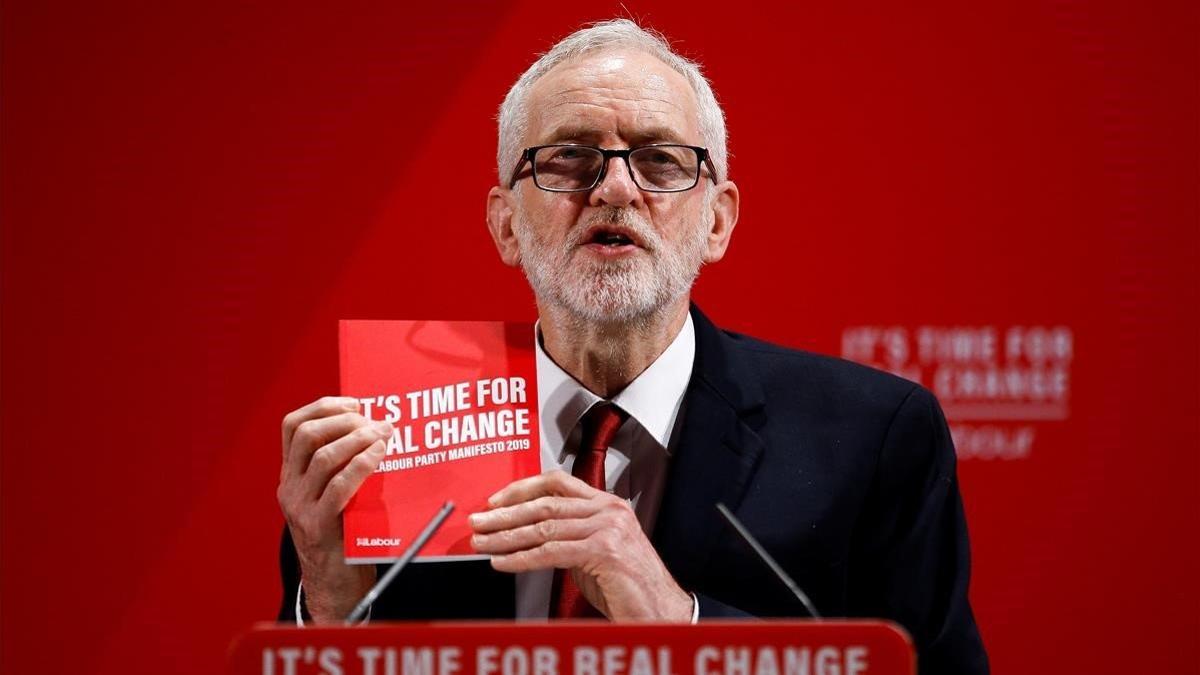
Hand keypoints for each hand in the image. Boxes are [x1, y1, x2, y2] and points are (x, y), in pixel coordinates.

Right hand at [277, 396, 390, 622]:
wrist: (334, 586)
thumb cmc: (343, 534)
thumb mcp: (333, 495)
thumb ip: (341, 466)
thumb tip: (374, 427)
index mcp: (290, 475)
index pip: (293, 425)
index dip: (324, 407)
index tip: (356, 404)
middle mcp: (289, 488)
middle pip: (307, 434)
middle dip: (346, 420)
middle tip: (376, 422)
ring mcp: (300, 507)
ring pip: (323, 456)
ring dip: (359, 438)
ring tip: (384, 434)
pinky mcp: (319, 526)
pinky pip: (339, 486)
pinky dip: (362, 464)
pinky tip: (380, 456)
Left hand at [468, 470, 692, 621]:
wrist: (661, 612)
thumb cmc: (628, 588)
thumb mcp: (595, 552)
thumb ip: (569, 536)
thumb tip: (529, 534)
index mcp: (606, 504)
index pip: (557, 481)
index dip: (522, 488)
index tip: (495, 500)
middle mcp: (608, 510)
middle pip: (546, 502)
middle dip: (505, 513)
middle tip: (478, 522)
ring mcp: (609, 528)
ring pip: (545, 525)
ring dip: (507, 536)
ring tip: (483, 543)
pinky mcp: (605, 551)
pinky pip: (552, 551)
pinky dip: (522, 558)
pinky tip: (503, 562)